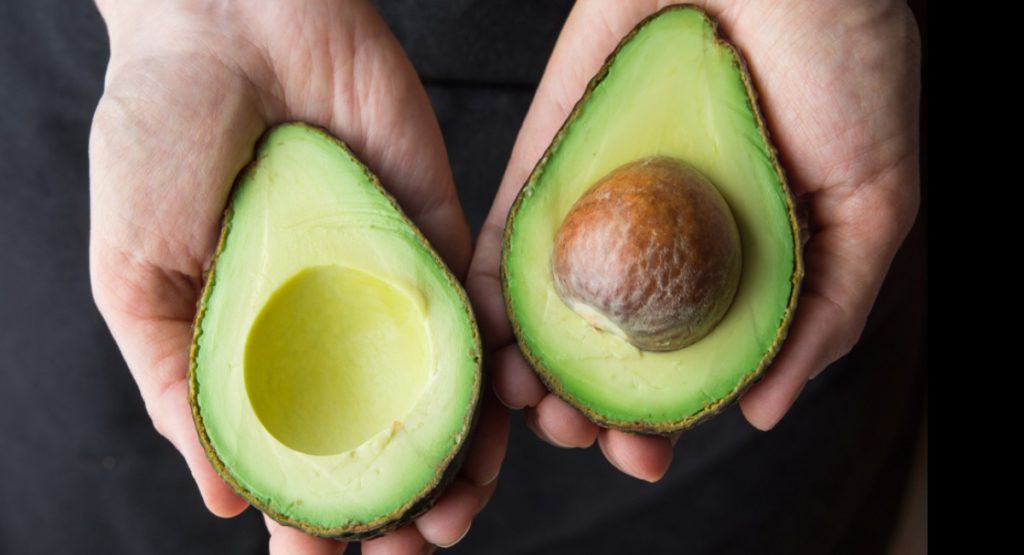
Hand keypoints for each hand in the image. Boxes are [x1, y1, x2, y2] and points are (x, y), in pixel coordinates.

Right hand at [88, 1, 507, 551]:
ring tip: (461, 508)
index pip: (301, 454)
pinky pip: (485, 313)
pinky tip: (508, 418)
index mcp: (261, 348)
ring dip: (465, 459)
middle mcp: (337, 327)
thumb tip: (230, 502)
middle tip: (418, 546)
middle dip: (404, 503)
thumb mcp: (138, 278)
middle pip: (387, 438)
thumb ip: (182, 389)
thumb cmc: (160, 141)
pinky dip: (501, 370)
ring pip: (447, 393)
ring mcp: (394, 283)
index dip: (316, 515)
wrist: (230, 20)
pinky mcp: (445, 231)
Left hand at [467, 0, 920, 480]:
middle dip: (581, 406)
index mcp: (734, 268)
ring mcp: (604, 202)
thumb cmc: (849, 68)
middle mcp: (662, 244)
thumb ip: (827, 311)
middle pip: (606, 350)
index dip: (659, 422)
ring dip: (525, 365)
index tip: (639, 455)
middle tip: (569, 430)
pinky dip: (489, 287)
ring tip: (520, 401)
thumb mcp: (873, 204)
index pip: (684, 369)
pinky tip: (482, 334)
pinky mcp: (554, 153)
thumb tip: (761, 409)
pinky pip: (509, 229)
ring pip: (548, 307)